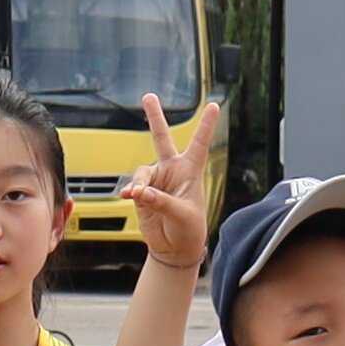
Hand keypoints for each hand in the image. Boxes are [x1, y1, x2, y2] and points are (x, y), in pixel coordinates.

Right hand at [125, 117, 211, 276]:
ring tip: (138, 195)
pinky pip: (133, 185)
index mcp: (191, 171)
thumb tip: (140, 192)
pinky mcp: (142, 193)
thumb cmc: (188, 230)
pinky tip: (129, 196)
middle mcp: (173, 171)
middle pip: (162, 138)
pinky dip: (131, 190)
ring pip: (142, 171)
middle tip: (148, 96)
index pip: (199, 143)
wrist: (175, 249)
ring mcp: (156, 181)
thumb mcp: (182, 214)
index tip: (214, 105)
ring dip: (140, 183)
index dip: (206, 125)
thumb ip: (161, 201)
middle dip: (155, 117)